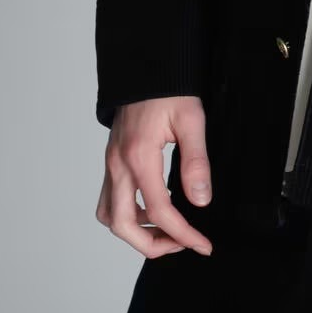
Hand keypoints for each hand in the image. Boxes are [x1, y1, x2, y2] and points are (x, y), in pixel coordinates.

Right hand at [96, 95, 214, 258]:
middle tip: (181, 244)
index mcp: (140, 156)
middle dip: (151, 244)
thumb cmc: (169, 89)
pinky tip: (151, 207)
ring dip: (134, 231)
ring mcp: (111, 163)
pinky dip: (127, 213)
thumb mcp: (191, 120)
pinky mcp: (112, 160)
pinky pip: (109, 199)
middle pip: (122, 225)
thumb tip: (200, 201)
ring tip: (166, 229)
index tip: (202, 245)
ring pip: (109, 215)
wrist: (146, 67)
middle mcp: (119, 165)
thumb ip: (196, 162)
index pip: (159, 211)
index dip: (183, 234)